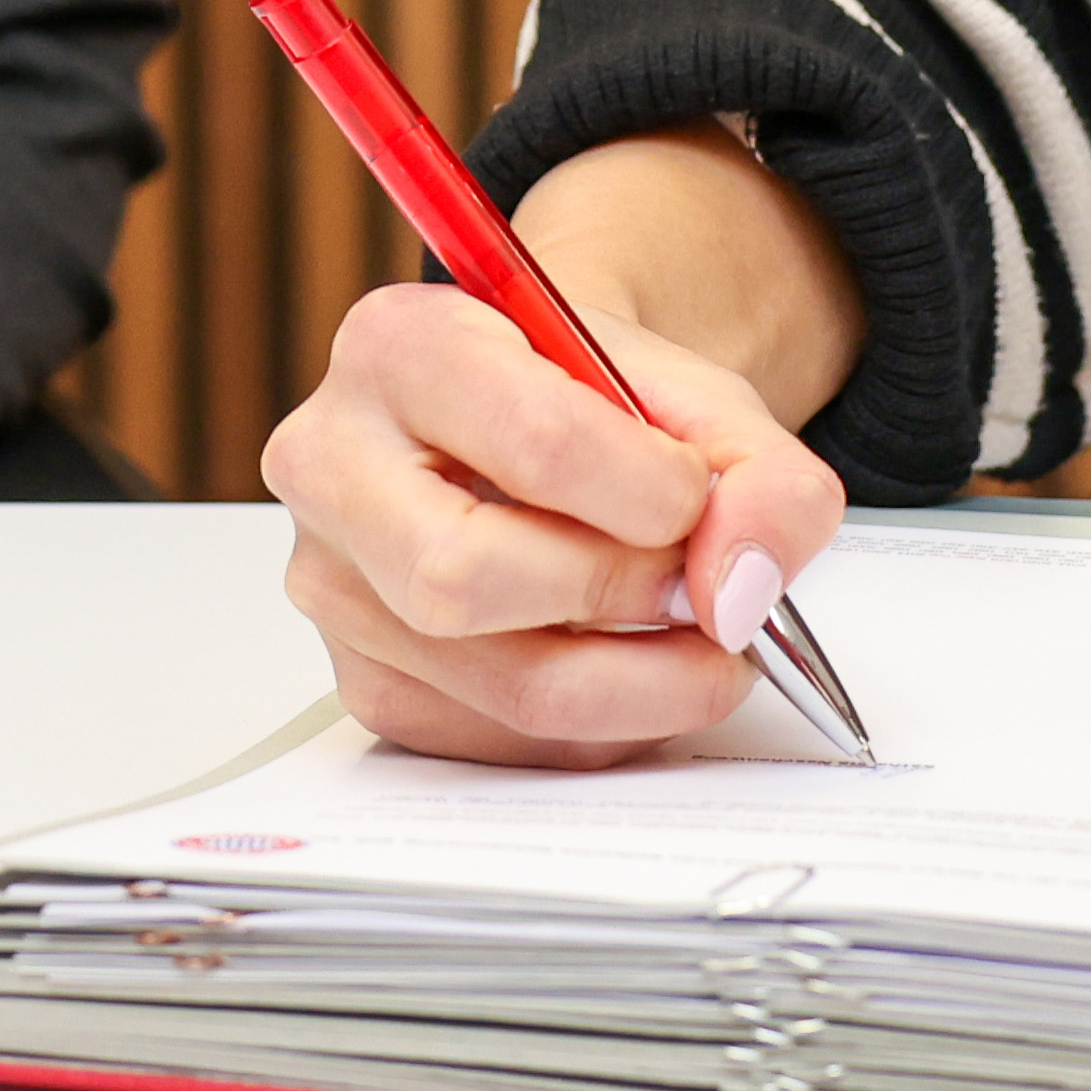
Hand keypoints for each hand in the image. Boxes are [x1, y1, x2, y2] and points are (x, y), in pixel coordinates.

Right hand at [261, 130, 863, 766]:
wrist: (540, 434)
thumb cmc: (598, 404)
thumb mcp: (699, 398)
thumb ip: (760, 473)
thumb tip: (742, 593)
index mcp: (401, 346)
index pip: (533, 442)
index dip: (653, 493)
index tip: (701, 500)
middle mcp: (331, 462)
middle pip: (467, 578)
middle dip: (622, 596)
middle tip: (700, 591)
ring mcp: (334, 584)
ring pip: (497, 682)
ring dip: (640, 684)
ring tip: (700, 642)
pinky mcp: (367, 681)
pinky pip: (502, 743)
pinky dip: (601, 725)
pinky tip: (633, 670)